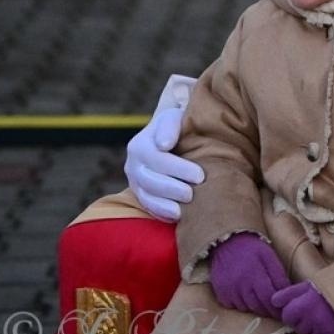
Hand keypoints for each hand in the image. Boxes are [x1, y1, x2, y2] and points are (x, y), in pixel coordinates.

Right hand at [125, 98, 205, 222]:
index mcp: (140, 144)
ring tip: (183, 211)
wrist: (171, 133)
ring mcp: (135, 181)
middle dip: (172, 189)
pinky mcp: (141, 194)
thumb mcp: (175, 116)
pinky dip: (160, 213)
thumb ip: (170, 125)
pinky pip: (147, 207)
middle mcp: (133, 164)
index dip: (179, 169)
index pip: (157, 159)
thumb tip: (164, 144)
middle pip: (150, 180)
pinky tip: (176, 218)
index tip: (200, 175)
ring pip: (146, 196)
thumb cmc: (178, 124)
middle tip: (193, 194)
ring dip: (164, 206)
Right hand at [208, 232, 290, 319]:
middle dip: (268, 310)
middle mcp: (239, 285)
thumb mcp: (269, 256)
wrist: (226, 243)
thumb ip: (278, 275)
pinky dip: (243, 306)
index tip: (283, 311)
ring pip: (246, 308)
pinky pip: (234, 307)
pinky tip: (248, 299)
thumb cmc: (252, 249)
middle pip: (257, 306)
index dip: (277, 307)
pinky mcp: (221, 294)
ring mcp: (228, 291)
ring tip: (264, 305)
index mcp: (254, 274)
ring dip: (256, 308)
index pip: (268, 298)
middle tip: (276, 312)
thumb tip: (287, 292)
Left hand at [273, 281, 333, 333]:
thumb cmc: (330, 286)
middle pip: (297, 326)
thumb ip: (289, 293)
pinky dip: (323, 333)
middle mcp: (310, 320)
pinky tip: (329, 323)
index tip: (303, 305)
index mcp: (302, 305)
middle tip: (315, 310)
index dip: (293, 311)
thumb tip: (273, 301)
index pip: (287, 315)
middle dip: (303, 321)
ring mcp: (320, 330)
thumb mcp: (308, 285)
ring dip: (313, 328)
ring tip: (324, 315)